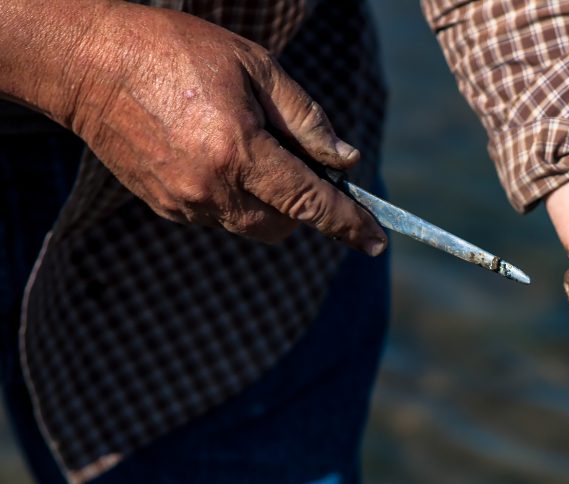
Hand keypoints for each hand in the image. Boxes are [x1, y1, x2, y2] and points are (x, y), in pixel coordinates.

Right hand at [65, 3, 384, 249]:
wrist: (88, 64)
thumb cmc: (177, 52)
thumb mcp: (256, 69)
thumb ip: (306, 120)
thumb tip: (345, 159)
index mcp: (239, 152)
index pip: (310, 203)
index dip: (348, 223)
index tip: (376, 241)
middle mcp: (212, 189)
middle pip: (284, 226)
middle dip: (304, 206)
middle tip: (298, 161)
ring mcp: (185, 204)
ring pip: (252, 225)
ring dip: (269, 202)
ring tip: (247, 146)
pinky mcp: (165, 207)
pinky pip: (219, 216)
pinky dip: (235, 197)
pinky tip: (215, 153)